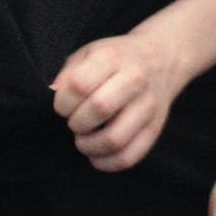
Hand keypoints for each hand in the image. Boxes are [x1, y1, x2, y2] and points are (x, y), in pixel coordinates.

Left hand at [51, 29, 196, 172]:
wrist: (162, 59)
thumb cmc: (116, 59)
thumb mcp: (88, 53)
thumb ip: (68, 74)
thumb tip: (53, 95)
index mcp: (112, 58)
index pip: (79, 85)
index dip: (62, 102)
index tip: (62, 107)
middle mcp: (135, 80)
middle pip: (99, 108)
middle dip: (76, 123)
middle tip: (73, 123)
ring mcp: (148, 106)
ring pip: (115, 139)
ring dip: (89, 146)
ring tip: (83, 140)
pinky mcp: (155, 128)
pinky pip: (130, 156)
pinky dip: (107, 163)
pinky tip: (96, 155)